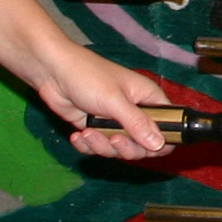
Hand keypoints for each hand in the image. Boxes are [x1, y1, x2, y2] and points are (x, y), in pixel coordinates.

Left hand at [28, 40, 171, 159]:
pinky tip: (78, 136)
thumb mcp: (114, 101)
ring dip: (102, 146)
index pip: (169, 127)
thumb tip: (159, 145)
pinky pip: (99, 148)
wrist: (52, 71)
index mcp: (148, 100)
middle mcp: (135, 113)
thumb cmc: (88, 76)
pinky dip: (88, 146)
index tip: (147, 148)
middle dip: (126, 148)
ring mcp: (114, 122)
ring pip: (119, 150)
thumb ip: (137, 124)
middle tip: (113, 140)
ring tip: (87, 133)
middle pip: (143, 145)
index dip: (162, 141)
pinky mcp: (95, 129)